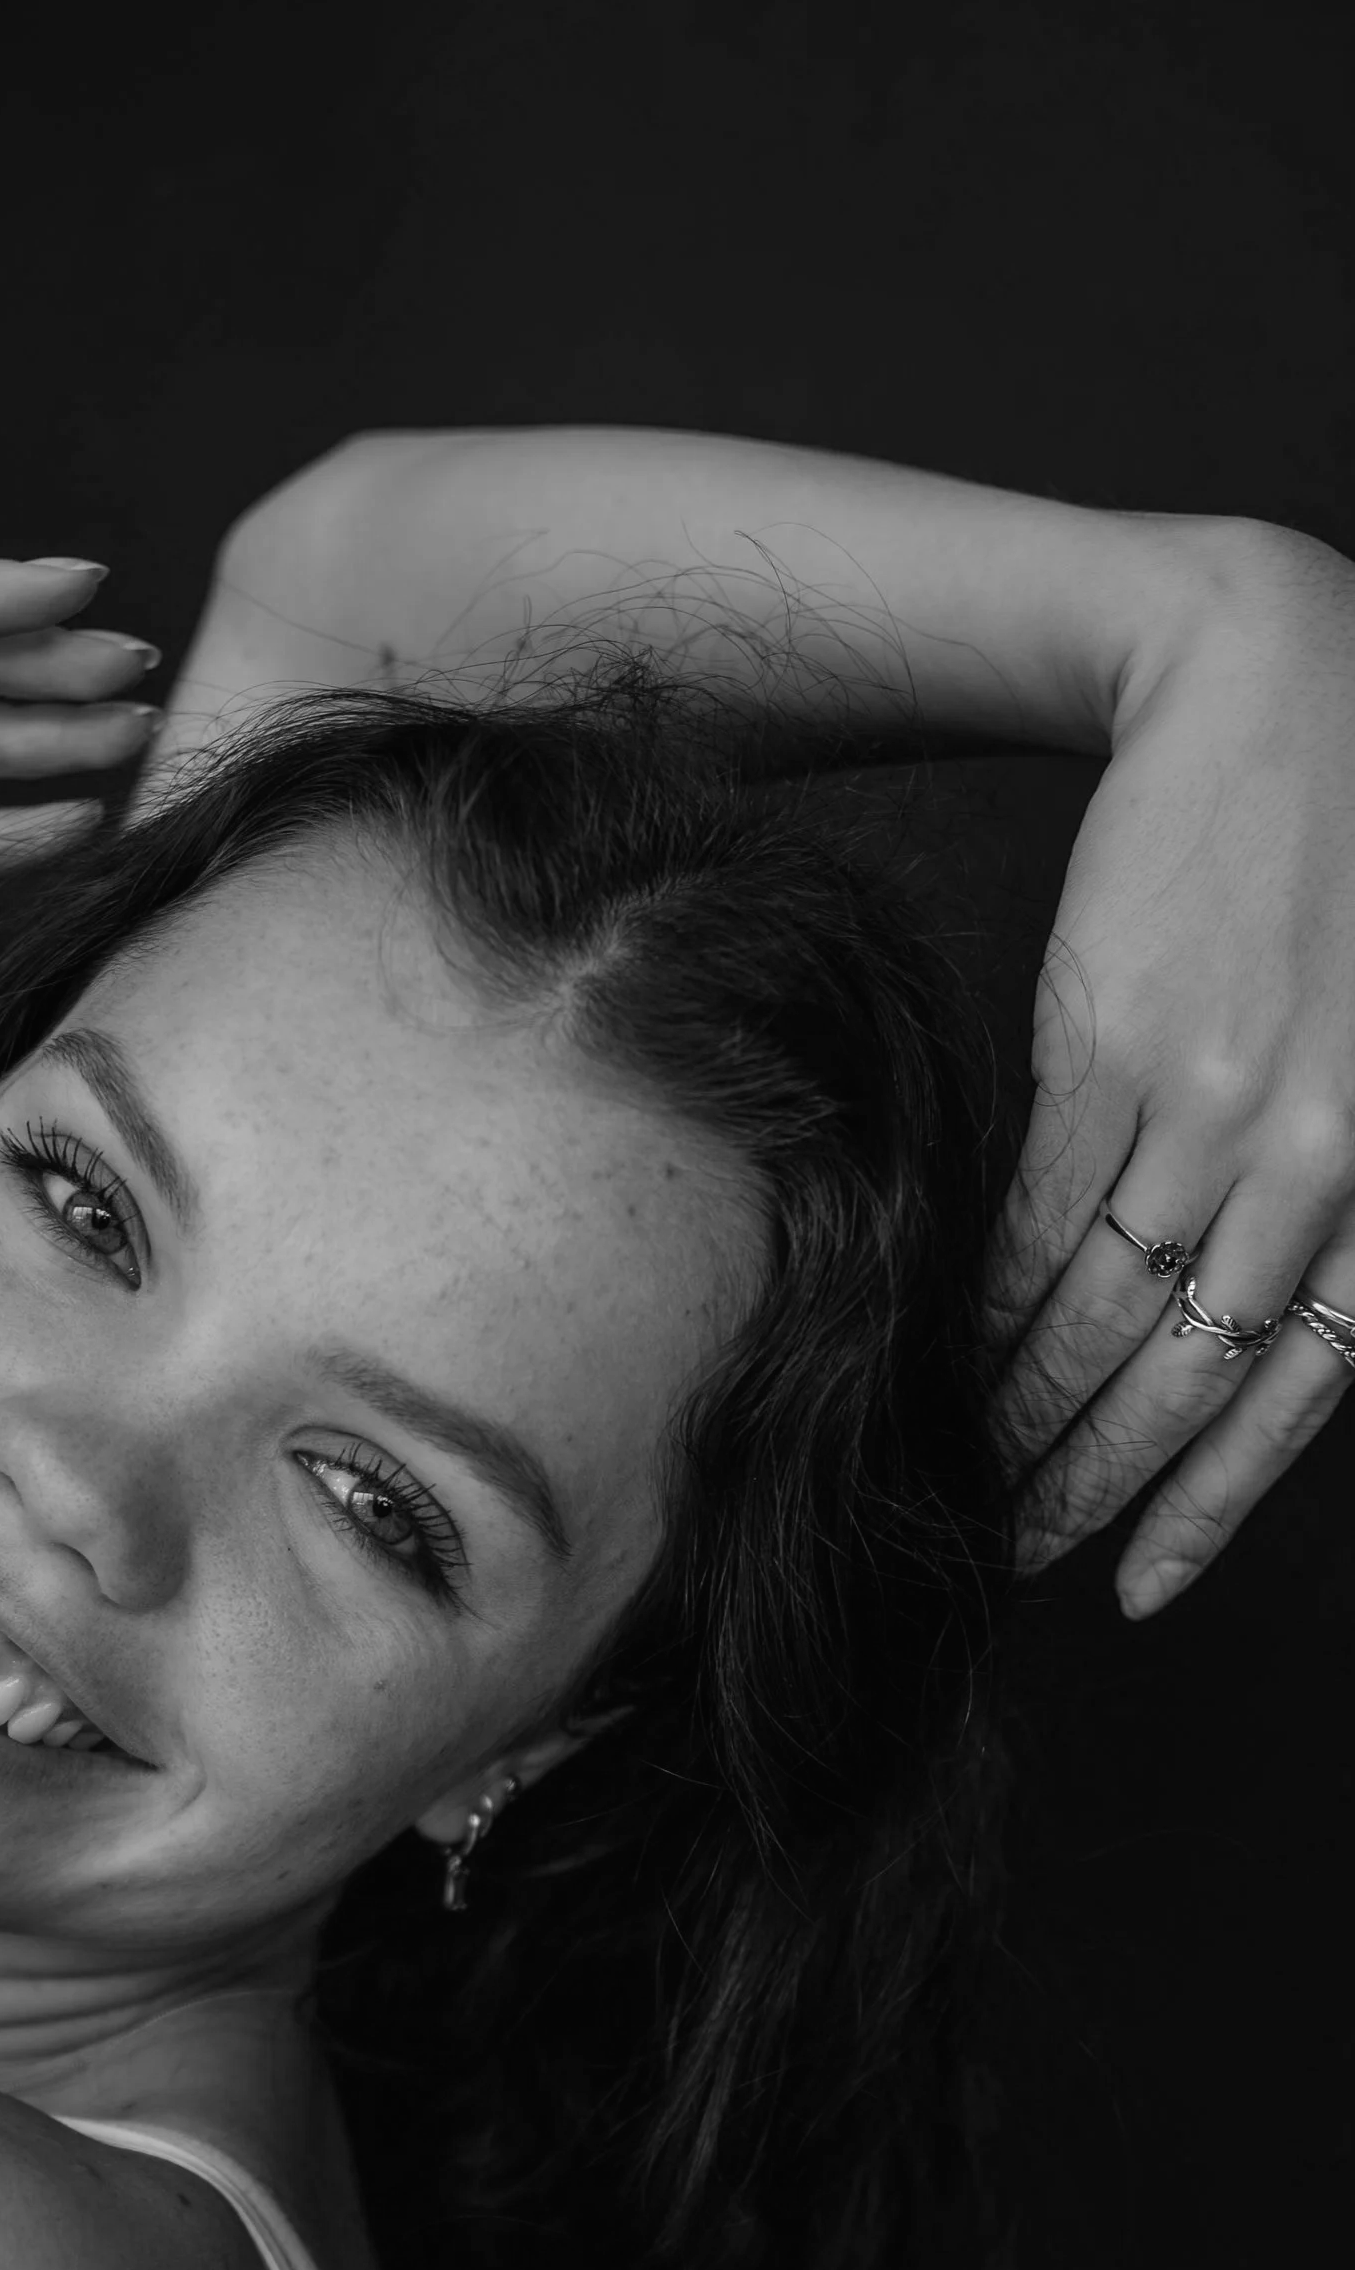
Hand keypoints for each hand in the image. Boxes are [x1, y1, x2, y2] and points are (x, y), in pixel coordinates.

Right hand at [991, 524, 1354, 1613]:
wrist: (1275, 686)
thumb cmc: (1338, 866)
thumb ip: (1324, 1184)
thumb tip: (1223, 1327)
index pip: (1300, 1386)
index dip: (1209, 1501)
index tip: (1140, 1583)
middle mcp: (1321, 1155)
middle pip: (1181, 1370)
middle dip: (1092, 1482)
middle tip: (1019, 1548)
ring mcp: (1215, 1107)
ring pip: (1098, 1313)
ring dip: (1023, 1413)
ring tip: (974, 1473)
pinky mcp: (1114, 1051)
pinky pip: (1041, 1220)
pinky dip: (987, 1305)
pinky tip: (954, 1356)